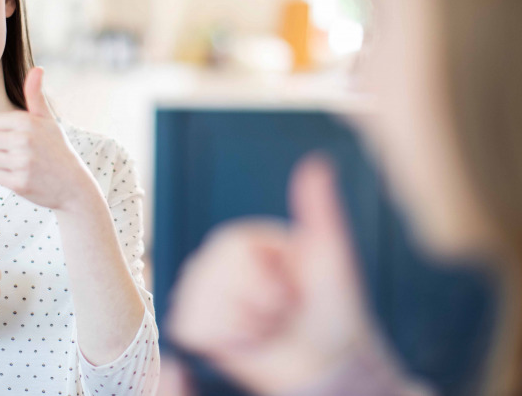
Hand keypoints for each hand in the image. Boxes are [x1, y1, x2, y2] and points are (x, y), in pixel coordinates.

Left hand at [0, 67, 98, 211]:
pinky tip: (11, 173)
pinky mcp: (18, 182)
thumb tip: (38, 69)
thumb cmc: (56, 149)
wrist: (73, 184)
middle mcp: (23, 140)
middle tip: (2, 150)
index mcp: (26, 121)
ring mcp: (21, 162)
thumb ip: (36, 95)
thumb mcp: (48, 120)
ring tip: (5, 161)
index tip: (2, 135)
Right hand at [166, 158, 373, 395]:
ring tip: (265, 326)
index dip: (264, 282)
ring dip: (242, 328)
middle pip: (211, 282)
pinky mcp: (195, 325)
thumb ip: (320, 208)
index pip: (229, 254)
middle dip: (256, 307)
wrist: (326, 358)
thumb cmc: (331, 306)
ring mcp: (201, 292)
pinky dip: (222, 342)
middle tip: (281, 310)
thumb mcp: (330, 252)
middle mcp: (215, 260)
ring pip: (200, 308)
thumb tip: (317, 163)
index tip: (292, 288)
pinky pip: (190, 330)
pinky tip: (247, 340)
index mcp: (242, 239)